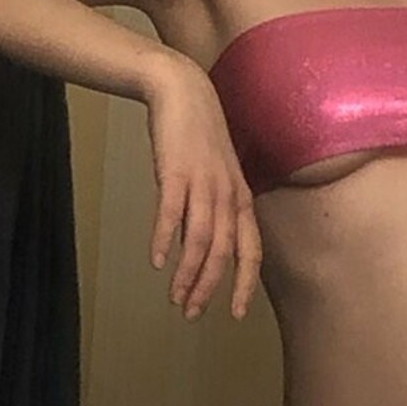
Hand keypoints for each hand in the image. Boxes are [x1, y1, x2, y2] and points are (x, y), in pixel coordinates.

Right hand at [143, 54, 261, 320]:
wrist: (184, 92)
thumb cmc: (199, 137)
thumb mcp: (218, 175)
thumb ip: (217, 208)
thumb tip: (205, 245)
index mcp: (241, 198)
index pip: (250, 251)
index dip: (243, 284)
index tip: (233, 313)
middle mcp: (228, 194)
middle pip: (224, 252)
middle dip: (209, 288)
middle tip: (191, 313)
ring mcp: (203, 183)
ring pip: (200, 240)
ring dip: (187, 273)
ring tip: (174, 297)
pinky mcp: (176, 171)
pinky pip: (172, 213)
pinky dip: (164, 239)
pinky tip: (156, 260)